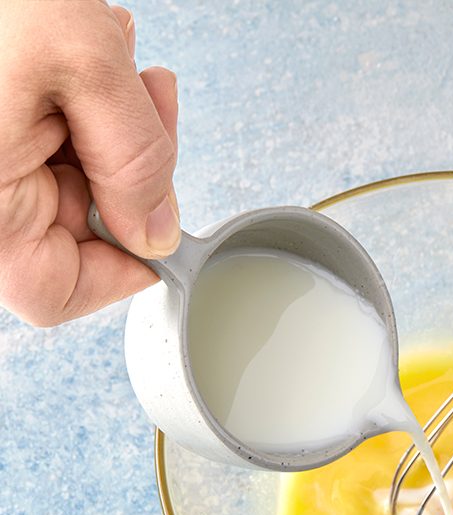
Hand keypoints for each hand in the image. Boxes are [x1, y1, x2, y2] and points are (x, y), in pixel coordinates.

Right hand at [0, 0, 178, 326]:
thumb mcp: (83, 62)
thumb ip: (134, 158)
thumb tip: (157, 233)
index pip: (54, 291)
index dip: (123, 272)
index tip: (167, 230)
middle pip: (76, 229)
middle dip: (133, 170)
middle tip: (154, 103)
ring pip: (75, 179)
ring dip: (118, 126)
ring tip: (122, 60)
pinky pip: (53, 138)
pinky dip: (89, 102)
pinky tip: (99, 53)